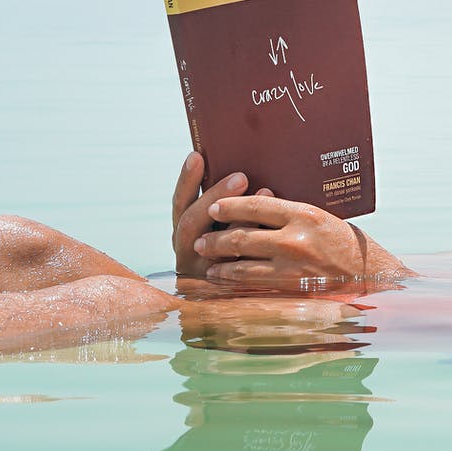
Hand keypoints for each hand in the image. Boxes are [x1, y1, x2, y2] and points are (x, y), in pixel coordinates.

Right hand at [171, 152, 259, 277]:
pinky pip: (239, 266)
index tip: (197, 155)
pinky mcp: (226, 288)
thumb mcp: (226, 224)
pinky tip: (271, 226)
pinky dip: (254, 243)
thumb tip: (243, 172)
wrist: (259, 295)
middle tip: (240, 177)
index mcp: (185, 233)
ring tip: (262, 192)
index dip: (187, 181)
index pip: (180, 204)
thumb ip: (228, 205)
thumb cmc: (243, 246)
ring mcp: (203, 272)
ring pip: (214, 246)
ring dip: (237, 220)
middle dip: (214, 197)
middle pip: (191, 223)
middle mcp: (187, 252)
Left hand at [193, 194, 405, 286]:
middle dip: (216, 238)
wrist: (372, 277)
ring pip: (242, 263)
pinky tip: (223, 278)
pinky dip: (233, 280)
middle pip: (243, 235)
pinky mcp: (292, 288)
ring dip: (219, 262)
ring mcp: (292, 266)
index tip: (215, 206)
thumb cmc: (347, 244)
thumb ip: (291, 216)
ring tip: (206, 260)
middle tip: (201, 239)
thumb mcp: (322, 219)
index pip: (257, 205)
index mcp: (305, 214)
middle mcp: (296, 239)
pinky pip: (254, 283)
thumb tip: (257, 206)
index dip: (231, 205)